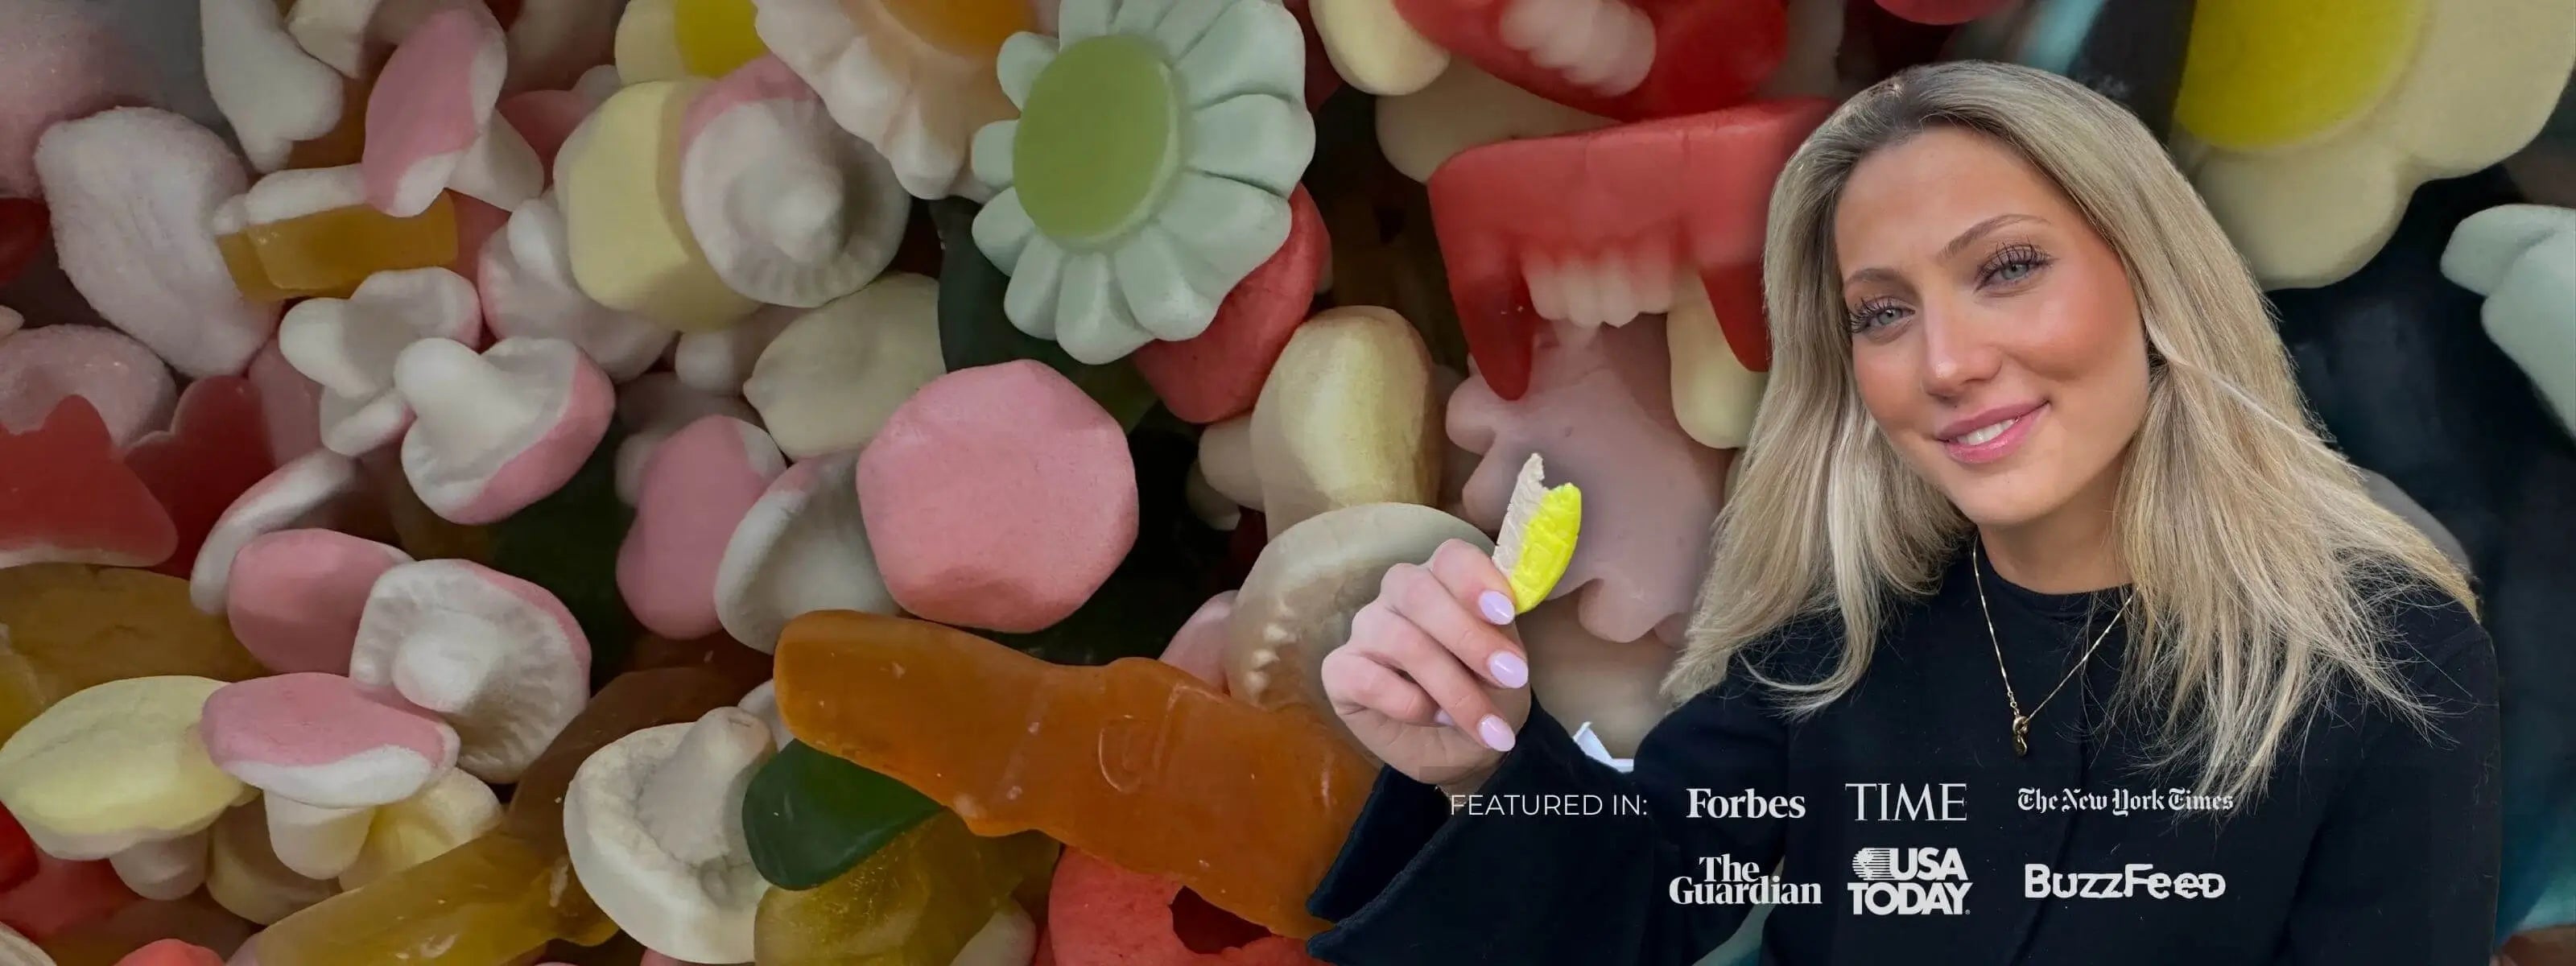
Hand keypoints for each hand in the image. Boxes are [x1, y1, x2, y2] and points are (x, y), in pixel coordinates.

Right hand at [1321, 539, 1533, 793]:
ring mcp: (1365, 630)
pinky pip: (1367, 679)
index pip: (1449, 556)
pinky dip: (1409, 704)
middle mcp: (1398, 595)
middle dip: (1469, 637)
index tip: (1505, 613)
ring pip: (1399, 640)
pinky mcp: (1340, 671)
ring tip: (1485, 724)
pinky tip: (1436, 718)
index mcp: (1443, 579)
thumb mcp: (1506, 662)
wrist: (1463, 751)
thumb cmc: (1485, 693)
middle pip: (1419, 592)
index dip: (1474, 579)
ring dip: (1451, 686)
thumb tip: (1502, 612)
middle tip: (1512, 678)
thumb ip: (1500, 631)